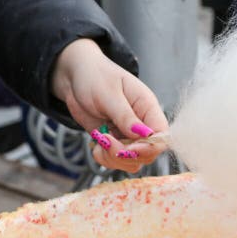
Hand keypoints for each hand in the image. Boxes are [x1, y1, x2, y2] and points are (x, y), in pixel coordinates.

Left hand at [51, 38, 169, 172]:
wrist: (74, 76)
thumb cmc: (94, 76)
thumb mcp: (109, 94)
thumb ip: (126, 116)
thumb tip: (145, 134)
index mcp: (148, 107)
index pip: (162, 136)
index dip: (149, 147)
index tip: (129, 149)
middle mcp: (142, 124)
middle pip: (148, 153)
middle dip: (127, 155)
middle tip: (106, 141)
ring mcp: (128, 135)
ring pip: (133, 161)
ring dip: (114, 159)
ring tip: (100, 142)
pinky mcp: (115, 141)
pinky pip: (117, 161)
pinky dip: (105, 159)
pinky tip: (96, 146)